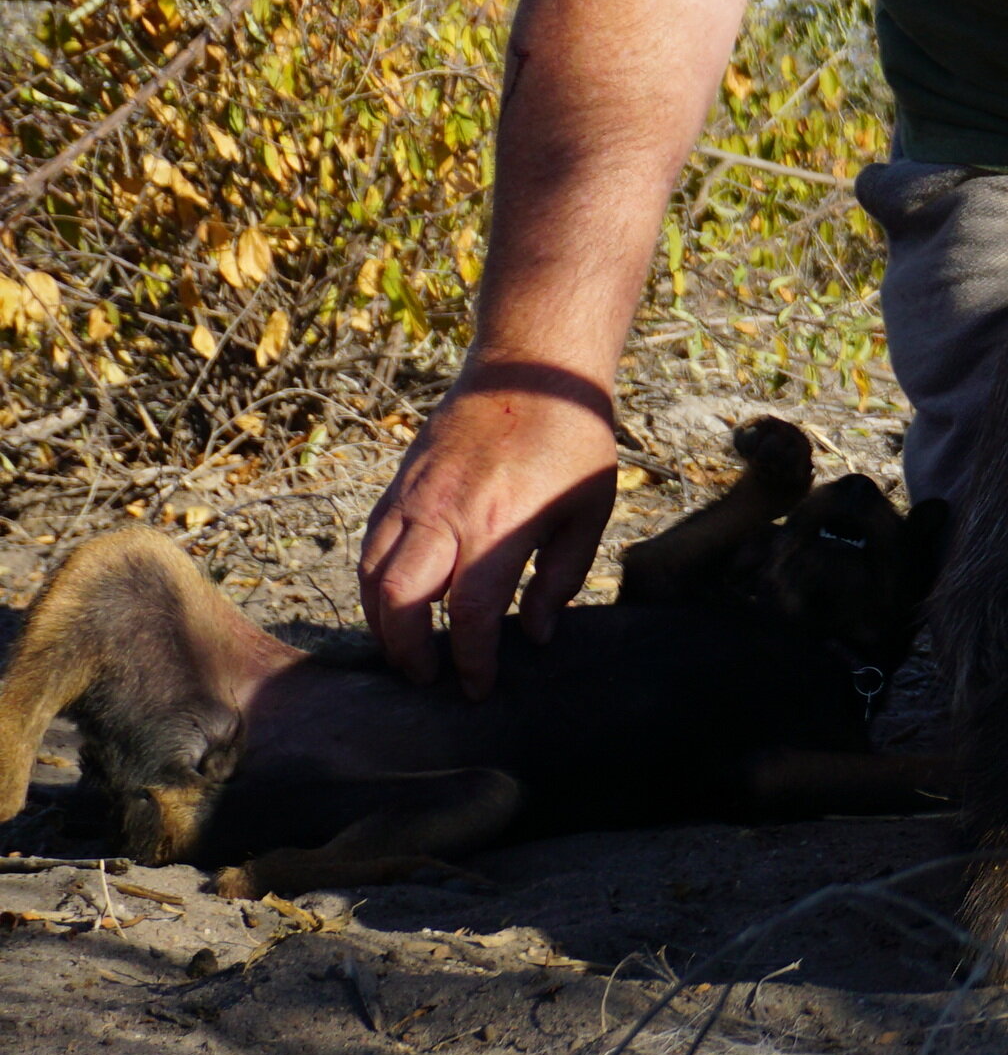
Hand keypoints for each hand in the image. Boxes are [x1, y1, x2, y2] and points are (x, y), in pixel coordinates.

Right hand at [358, 369, 620, 697]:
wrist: (531, 367)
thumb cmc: (572, 438)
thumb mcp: (590, 508)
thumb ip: (563, 576)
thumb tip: (536, 634)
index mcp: (500, 522)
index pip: (469, 612)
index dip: (470, 659)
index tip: (477, 687)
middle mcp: (446, 512)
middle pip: (400, 601)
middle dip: (407, 652)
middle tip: (427, 678)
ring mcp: (415, 496)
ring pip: (371, 575)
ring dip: (380, 623)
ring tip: (406, 651)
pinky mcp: (399, 484)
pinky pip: (370, 544)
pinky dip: (372, 583)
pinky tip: (394, 603)